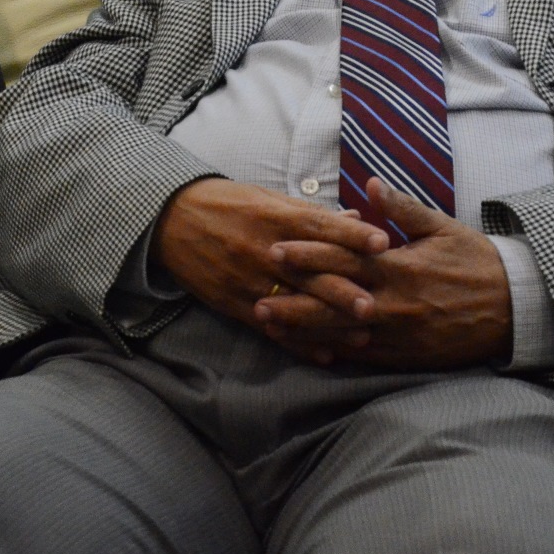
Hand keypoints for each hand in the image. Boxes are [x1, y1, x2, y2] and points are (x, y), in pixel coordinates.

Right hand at [153, 177, 386, 341]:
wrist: (171, 219)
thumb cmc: (226, 203)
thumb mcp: (267, 198)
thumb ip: (310, 214)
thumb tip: (354, 217)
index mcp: (274, 217)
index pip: (318, 225)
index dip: (351, 233)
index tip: (382, 242)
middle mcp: (264, 250)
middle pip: (309, 273)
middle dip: (342, 291)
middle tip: (375, 306)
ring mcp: (249, 279)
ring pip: (295, 306)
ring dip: (329, 324)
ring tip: (362, 337)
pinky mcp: (235, 302)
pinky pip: (272, 326)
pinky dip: (298, 342)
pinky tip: (325, 355)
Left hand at [254, 179, 513, 369]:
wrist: (514, 306)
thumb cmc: (475, 261)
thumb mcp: (440, 227)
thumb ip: (401, 208)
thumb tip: (369, 184)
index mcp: (399, 266)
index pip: (344, 259)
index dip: (307, 255)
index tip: (275, 249)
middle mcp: (394, 302)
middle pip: (333, 302)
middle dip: (293, 302)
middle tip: (257, 300)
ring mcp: (400, 333)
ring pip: (343, 334)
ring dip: (305, 331)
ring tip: (271, 328)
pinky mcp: (409, 355)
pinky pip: (366, 357)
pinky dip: (336, 354)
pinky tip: (309, 352)